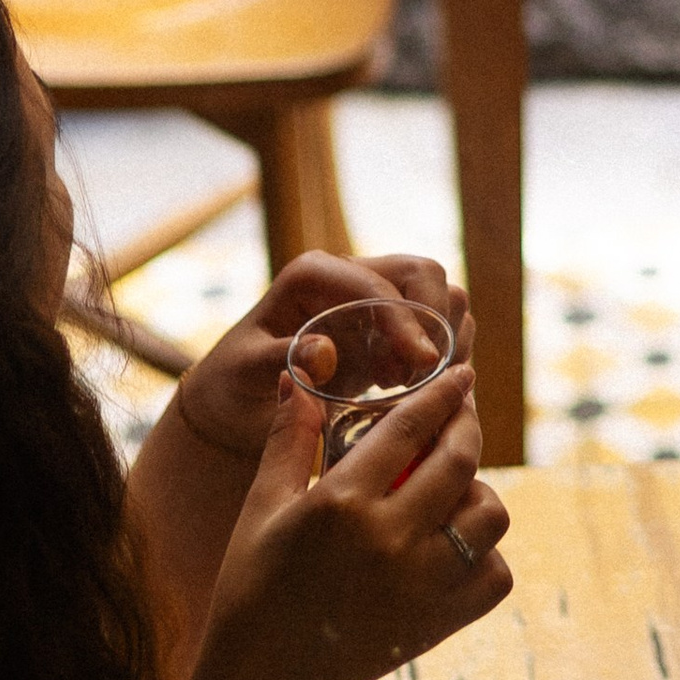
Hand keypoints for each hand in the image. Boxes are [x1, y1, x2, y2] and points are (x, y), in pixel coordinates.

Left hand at [173, 248, 470, 468]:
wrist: (237, 406)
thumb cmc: (234, 385)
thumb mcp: (246, 372)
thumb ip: (281, 358)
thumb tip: (325, 348)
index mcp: (314, 275)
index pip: (379, 285)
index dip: (407, 322)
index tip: (425, 364)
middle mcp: (350, 277)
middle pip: (424, 273)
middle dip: (436, 321)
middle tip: (426, 376)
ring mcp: (375, 301)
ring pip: (441, 296)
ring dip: (446, 338)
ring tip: (417, 384)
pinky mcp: (390, 330)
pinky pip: (441, 328)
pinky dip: (445, 355)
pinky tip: (415, 389)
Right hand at [197, 358, 510, 679]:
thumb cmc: (254, 587)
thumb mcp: (263, 507)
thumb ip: (288, 439)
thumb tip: (299, 376)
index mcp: (340, 505)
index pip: (409, 428)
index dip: (442, 393)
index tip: (461, 372)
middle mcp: (389, 541)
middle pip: (459, 461)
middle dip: (465, 427)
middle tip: (460, 414)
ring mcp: (423, 585)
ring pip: (490, 515)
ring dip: (475, 493)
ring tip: (445, 492)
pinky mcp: (441, 622)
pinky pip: (494, 573)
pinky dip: (483, 555)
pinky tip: (450, 546)